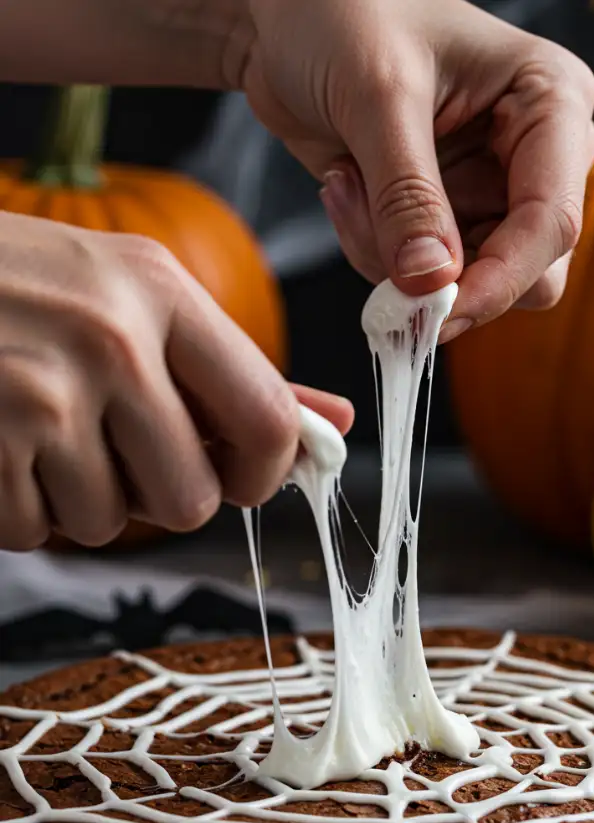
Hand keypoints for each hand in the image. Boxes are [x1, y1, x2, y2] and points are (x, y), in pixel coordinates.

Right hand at [0, 212, 351, 550]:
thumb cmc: (23, 287)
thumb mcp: (133, 298)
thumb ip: (234, 371)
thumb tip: (332, 425)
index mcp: (163, 294)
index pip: (266, 421)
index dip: (263, 475)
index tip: (238, 477)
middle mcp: (111, 341)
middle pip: (192, 501)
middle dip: (155, 495)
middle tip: (112, 449)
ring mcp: (41, 395)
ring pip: (109, 526)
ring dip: (78, 500)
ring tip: (39, 432)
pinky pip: (34, 532)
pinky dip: (18, 509)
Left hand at [243, 0, 593, 339]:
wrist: (286, 17)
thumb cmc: (344, 14)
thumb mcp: (378, 95)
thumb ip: (408, 196)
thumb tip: (432, 284)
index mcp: (550, 103)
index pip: (553, 220)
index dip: (500, 279)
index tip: (440, 311)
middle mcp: (533, 157)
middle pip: (528, 271)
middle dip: (446, 274)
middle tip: (378, 244)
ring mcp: (488, 192)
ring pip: (467, 283)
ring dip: (393, 259)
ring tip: (346, 185)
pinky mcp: (442, 218)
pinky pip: (422, 278)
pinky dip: (373, 252)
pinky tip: (344, 188)